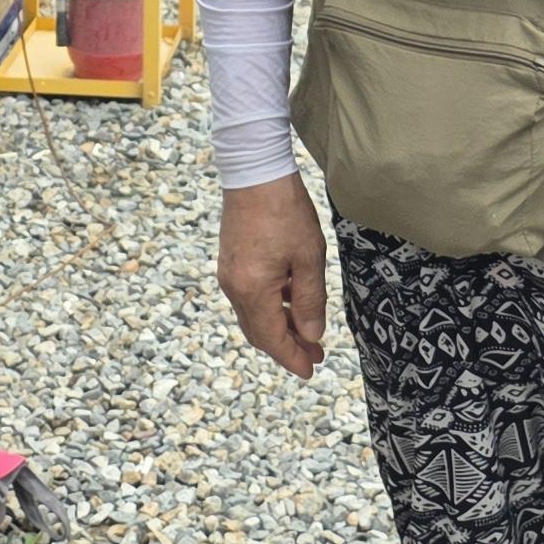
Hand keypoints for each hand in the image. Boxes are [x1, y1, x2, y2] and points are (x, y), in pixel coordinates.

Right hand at [217, 176, 328, 375]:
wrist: (254, 172)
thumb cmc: (285, 211)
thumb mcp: (308, 258)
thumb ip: (310, 300)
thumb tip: (311, 334)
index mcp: (253, 290)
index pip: (272, 338)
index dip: (291, 358)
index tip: (310, 370)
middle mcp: (234, 287)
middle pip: (259, 332)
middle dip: (287, 346)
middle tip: (315, 354)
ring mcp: (229, 274)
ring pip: (253, 315)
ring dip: (279, 327)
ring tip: (307, 331)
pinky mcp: (230, 262)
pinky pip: (249, 297)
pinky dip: (269, 308)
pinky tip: (290, 302)